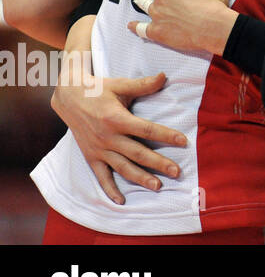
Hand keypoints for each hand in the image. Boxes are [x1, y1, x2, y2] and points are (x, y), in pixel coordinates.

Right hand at [51, 56, 187, 204]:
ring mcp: (98, 149)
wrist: (68, 98)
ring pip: (122, 167)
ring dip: (140, 178)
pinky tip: (121, 201)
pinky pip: (101, 176)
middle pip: (137, 153)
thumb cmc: (98, 89)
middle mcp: (107, 137)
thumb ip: (143, 84)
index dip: (165, 135)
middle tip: (177, 172)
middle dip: (158, 163)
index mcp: (116, 118)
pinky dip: (110, 190)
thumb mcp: (120, 85)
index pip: (146, 129)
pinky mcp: (91, 157)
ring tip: (157, 186)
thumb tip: (164, 76)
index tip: (184, 141)